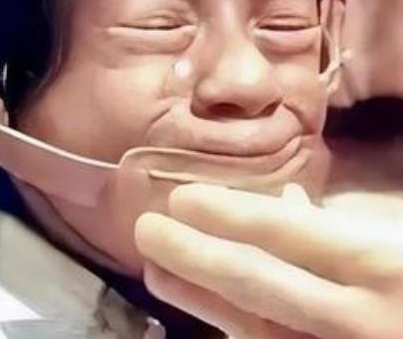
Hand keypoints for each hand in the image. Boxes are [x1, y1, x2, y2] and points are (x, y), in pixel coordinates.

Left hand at [135, 183, 402, 338]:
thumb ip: (362, 225)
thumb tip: (294, 208)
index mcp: (391, 270)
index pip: (291, 236)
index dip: (229, 214)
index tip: (181, 198)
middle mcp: (365, 323)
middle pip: (259, 286)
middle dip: (194, 256)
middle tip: (145, 230)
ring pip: (259, 332)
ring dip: (203, 303)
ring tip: (159, 273)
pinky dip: (245, 337)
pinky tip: (217, 321)